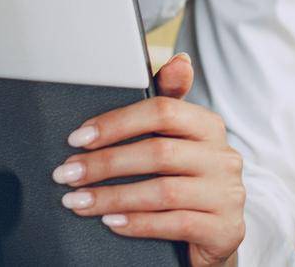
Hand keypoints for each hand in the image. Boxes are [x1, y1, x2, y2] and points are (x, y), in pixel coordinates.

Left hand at [53, 52, 244, 265]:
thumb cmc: (188, 182)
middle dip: (105, 163)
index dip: (117, 122)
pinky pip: (175, 224)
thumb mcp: (178, 143)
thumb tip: (179, 61)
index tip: (78, 137)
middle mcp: (224, 157)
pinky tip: (110, 223)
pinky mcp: (225, 229)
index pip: (163, 111)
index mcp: (209, 127)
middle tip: (67, 173)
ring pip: (163, 191)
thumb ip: (170, 103)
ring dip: (112, 197)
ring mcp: (227, 194)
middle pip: (159, 152)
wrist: (216, 234)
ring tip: (77, 201)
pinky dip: (138, 223)